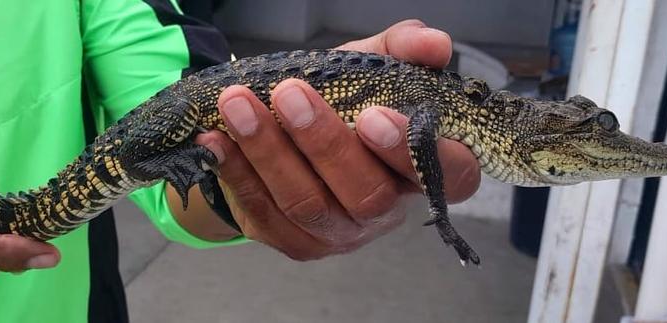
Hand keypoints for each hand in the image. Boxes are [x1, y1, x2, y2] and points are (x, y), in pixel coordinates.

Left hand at [195, 20, 479, 259]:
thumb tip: (436, 44)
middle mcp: (388, 209)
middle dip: (324, 143)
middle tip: (289, 94)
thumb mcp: (370, 68)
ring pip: (308, 204)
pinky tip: (216, 137)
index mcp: (422, 168)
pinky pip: (265, 213)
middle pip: (368, 195)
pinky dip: (237, 172)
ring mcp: (342, 232)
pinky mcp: (298, 242)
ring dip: (269, 151)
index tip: (371, 115)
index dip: (410, 152)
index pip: (451, 176)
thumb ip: (403, 49)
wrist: (289, 136)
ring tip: (236, 104)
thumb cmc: (343, 103)